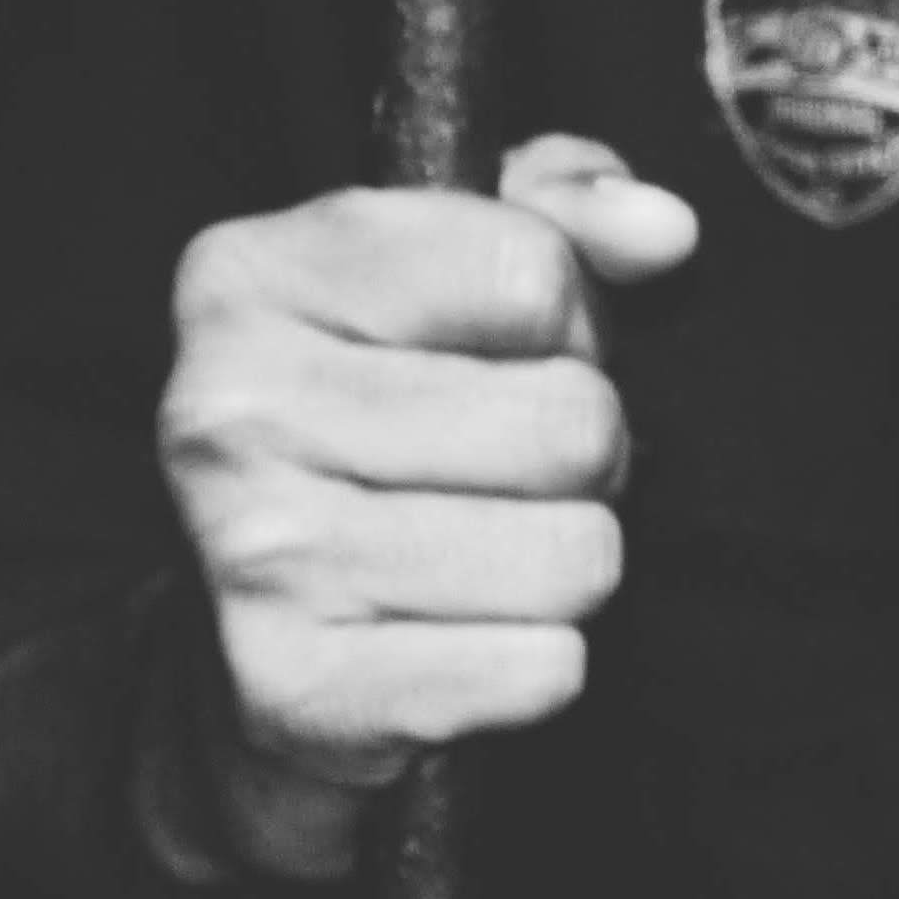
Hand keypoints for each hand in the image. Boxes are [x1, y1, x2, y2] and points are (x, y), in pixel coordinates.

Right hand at [148, 136, 697, 883]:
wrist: (249, 642)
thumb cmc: (394, 410)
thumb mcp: (463, 259)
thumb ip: (571, 207)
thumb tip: (664, 232)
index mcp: (255, 273)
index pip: (533, 269)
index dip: (572, 317)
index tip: (520, 348)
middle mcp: (233, 407)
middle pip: (571, 418)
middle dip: (586, 448)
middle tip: (517, 469)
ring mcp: (257, 554)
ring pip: (574, 552)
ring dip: (570, 557)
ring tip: (496, 548)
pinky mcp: (297, 692)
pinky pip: (539, 668)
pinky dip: (538, 664)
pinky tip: (468, 637)